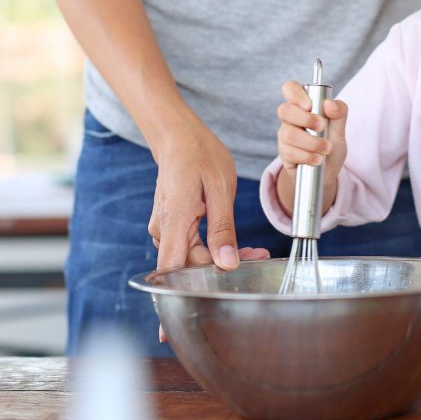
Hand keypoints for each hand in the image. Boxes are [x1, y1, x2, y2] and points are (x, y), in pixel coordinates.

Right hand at [148, 111, 269, 272]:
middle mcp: (163, 229)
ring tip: (252, 250)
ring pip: (191, 258)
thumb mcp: (220, 189)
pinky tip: (233, 243)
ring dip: (219, 258)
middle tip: (257, 254)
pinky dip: (212, 248)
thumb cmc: (200, 156)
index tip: (235, 271)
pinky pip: (190, 246)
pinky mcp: (172, 227)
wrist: (181, 139)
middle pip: (188, 265)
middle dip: (222, 265)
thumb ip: (222, 229)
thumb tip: (227, 264)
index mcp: (174, 219)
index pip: (173, 270)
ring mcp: (165, 229)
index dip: (200, 280)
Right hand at [275, 79, 347, 212]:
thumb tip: (329, 104)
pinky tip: (317, 160)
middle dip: (305, 119)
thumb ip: (339, 112)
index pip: (289, 88)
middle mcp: (290, 119)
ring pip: (289, 134)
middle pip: (284, 110)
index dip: (295, 93)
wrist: (327, 171)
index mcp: (302, 105)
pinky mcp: (285, 154)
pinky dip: (307, 157)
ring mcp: (285, 136)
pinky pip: (290, 152)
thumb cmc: (331, 143)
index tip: (310, 105)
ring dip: (311, 142)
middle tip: (322, 126)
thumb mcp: (340, 127)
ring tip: (326, 148)